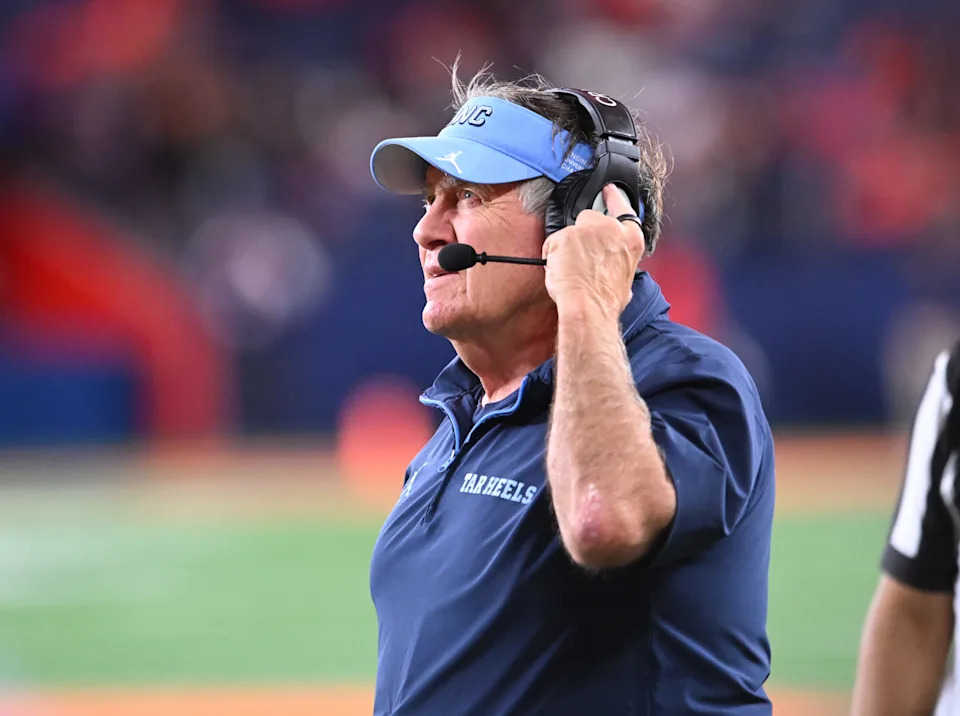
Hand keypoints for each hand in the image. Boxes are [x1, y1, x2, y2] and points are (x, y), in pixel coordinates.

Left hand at [542, 184, 644, 320]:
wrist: (588, 309)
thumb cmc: (605, 301)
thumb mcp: (625, 279)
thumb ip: (620, 263)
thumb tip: (614, 267)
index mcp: (631, 239)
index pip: (623, 208)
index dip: (614, 198)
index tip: (609, 191)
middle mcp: (611, 229)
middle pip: (590, 218)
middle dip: (582, 234)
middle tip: (579, 258)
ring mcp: (587, 230)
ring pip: (569, 232)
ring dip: (566, 247)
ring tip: (570, 270)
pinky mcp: (565, 235)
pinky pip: (552, 243)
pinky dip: (551, 256)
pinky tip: (559, 271)